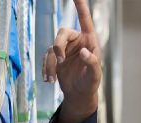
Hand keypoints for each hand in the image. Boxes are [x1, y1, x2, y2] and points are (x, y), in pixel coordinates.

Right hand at [42, 0, 101, 122]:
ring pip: (52, 46)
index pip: (84, 20)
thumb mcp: (94, 76)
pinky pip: (46, 57)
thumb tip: (83, 51)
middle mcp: (76, 41)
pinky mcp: (55, 57)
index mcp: (89, 41)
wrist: (79, 95)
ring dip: (50, 62)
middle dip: (58, 45)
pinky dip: (46, 68)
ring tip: (53, 79)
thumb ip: (92, 63)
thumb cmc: (90, 84)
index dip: (80, 6)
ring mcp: (65, 49)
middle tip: (59, 60)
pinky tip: (49, 80)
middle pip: (62, 33)